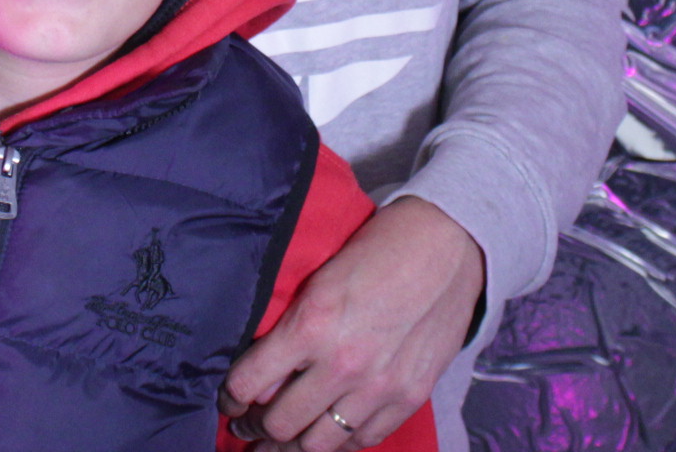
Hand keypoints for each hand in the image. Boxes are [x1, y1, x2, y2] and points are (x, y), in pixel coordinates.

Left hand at [224, 196, 485, 450]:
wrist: (447, 245)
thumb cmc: (379, 249)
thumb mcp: (320, 278)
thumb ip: (292, 325)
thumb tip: (262, 365)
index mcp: (311, 324)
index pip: (250, 383)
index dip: (230, 397)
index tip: (228, 400)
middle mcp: (342, 363)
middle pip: (281, 423)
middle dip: (256, 428)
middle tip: (248, 425)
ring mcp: (379, 386)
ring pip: (319, 444)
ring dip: (293, 444)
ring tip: (280, 440)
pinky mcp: (409, 397)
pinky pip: (363, 440)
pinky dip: (340, 441)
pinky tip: (327, 432)